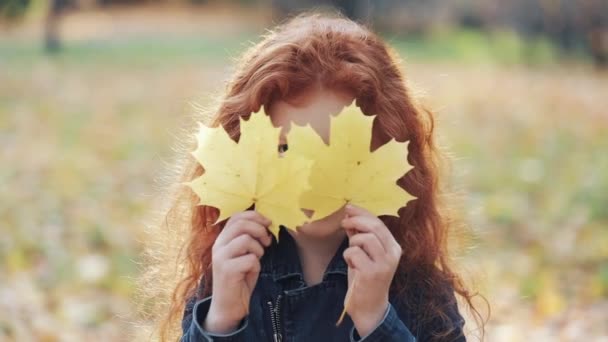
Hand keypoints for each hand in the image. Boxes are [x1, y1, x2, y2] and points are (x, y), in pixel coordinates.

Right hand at [204, 211, 272, 333]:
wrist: (229, 306)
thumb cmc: (240, 278)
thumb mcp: (244, 254)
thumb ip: (249, 238)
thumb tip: (265, 222)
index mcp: (222, 239)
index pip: (236, 217)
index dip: (255, 216)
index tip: (268, 222)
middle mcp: (218, 245)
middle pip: (241, 224)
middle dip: (260, 229)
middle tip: (267, 241)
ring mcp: (220, 258)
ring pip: (246, 240)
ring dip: (258, 249)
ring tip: (257, 258)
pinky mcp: (226, 270)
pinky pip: (250, 259)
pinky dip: (256, 265)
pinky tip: (251, 272)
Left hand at [341, 204, 401, 336]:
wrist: (369, 307)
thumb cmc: (366, 278)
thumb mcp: (365, 254)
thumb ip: (360, 236)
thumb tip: (349, 216)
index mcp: (393, 247)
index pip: (379, 223)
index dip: (362, 213)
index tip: (349, 208)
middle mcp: (392, 254)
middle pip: (374, 227)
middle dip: (356, 221)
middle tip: (343, 222)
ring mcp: (383, 264)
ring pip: (364, 238)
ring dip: (352, 243)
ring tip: (352, 254)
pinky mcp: (371, 273)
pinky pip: (354, 253)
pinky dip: (348, 257)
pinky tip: (352, 265)